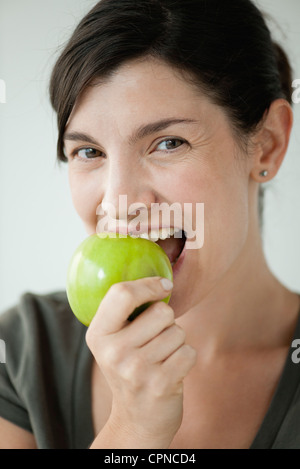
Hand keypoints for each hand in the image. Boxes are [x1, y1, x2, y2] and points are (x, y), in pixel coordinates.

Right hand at [86, 276, 196, 447]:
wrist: (137, 419)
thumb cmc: (130, 368)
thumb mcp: (114, 340)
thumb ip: (125, 311)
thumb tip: (159, 276)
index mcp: (98, 334)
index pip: (122, 293)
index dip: (149, 284)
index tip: (164, 286)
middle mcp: (113, 352)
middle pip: (160, 311)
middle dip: (167, 321)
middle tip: (155, 340)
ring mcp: (136, 370)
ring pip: (177, 331)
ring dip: (176, 341)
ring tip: (161, 358)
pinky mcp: (160, 384)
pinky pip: (188, 351)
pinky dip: (186, 358)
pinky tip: (171, 370)